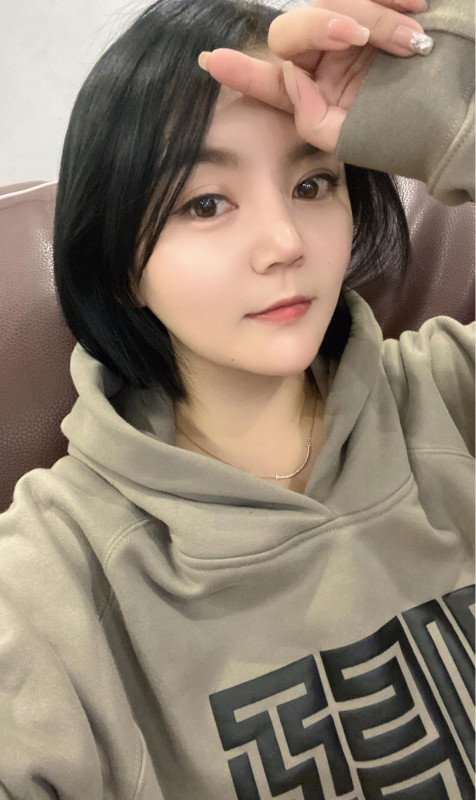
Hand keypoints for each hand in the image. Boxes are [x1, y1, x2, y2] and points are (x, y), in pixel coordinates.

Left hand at [198, 0, 432, 152]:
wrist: (458, 113)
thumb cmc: (408, 132)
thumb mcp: (353, 139)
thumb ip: (312, 120)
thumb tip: (293, 79)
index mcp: (313, 94)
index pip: (270, 80)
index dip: (243, 72)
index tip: (213, 63)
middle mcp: (324, 61)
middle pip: (297, 29)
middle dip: (325, 26)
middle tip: (358, 36)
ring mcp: (350, 34)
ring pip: (336, 5)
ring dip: (375, 17)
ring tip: (412, 41)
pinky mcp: (379, 11)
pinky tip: (418, 7)